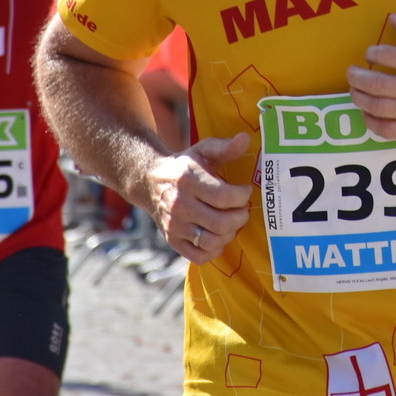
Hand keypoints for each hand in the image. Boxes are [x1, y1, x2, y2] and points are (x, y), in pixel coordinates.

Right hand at [145, 132, 253, 263]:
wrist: (149, 182)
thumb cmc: (184, 166)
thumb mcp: (202, 150)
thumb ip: (224, 147)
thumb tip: (245, 139)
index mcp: (188, 181)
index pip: (223, 197)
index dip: (242, 196)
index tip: (246, 191)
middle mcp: (179, 205)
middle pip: (220, 223)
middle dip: (240, 217)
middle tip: (243, 209)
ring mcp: (174, 225)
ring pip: (211, 241)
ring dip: (230, 234)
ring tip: (233, 222)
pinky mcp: (172, 240)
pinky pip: (198, 256)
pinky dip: (214, 251)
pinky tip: (219, 236)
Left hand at [348, 13, 395, 142]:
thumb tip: (394, 19)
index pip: (387, 56)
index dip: (372, 53)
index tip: (370, 53)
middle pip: (375, 84)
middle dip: (356, 76)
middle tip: (352, 72)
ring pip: (376, 107)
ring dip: (358, 97)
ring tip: (355, 90)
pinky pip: (385, 130)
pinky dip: (370, 122)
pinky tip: (368, 112)